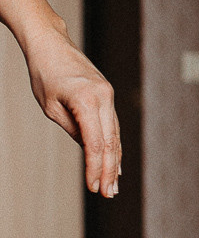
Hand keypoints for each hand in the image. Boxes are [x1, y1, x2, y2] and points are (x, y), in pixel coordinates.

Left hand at [24, 24, 120, 197]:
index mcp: (87, 101)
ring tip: (113, 185)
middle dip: (109, 171)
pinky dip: (113, 145)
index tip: (93, 187)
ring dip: (114, 162)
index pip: (95, 144)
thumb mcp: (51, 107)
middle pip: (111, 143)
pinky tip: (114, 162)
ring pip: (115, 135)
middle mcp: (104, 98)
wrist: (51, 44)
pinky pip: (113, 125)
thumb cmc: (44, 73)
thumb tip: (89, 149)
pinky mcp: (107, 95)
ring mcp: (108, 96)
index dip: (95, 168)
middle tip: (108, 193)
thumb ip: (73, 129)